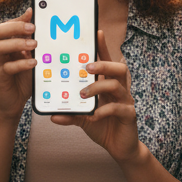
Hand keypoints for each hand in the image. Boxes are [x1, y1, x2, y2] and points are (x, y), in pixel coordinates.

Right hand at [0, 8, 35, 123]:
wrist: (14, 102)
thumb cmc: (24, 78)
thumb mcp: (32, 57)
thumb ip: (33, 42)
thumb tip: (39, 25)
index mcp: (7, 44)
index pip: (6, 25)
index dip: (17, 19)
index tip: (32, 14)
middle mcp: (1, 52)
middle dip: (15, 27)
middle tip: (32, 28)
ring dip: (17, 43)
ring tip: (34, 45)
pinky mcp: (1, 77)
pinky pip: (7, 67)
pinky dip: (21, 63)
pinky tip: (33, 63)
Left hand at [51, 31, 139, 163]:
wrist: (119, 148)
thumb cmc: (103, 127)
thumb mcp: (83, 119)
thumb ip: (71, 113)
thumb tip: (52, 115)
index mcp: (109, 84)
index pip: (107, 61)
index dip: (103, 46)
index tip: (97, 32)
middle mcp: (120, 89)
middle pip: (119, 68)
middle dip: (104, 64)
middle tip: (87, 66)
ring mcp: (126, 101)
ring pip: (117, 85)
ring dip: (98, 87)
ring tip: (83, 94)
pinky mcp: (129, 115)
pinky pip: (119, 108)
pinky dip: (104, 110)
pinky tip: (94, 116)